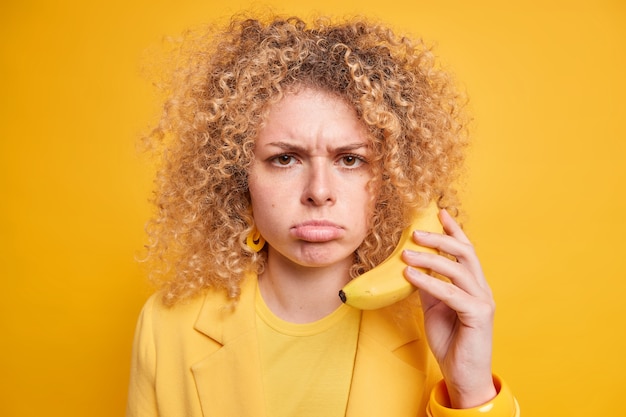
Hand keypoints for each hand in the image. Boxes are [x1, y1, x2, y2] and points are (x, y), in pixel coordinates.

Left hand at [402, 209, 496, 408]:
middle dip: (441, 238)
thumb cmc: (451, 342)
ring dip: (430, 258)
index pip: (466, 251)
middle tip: (416, 231)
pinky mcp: (479, 315)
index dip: (454, 230)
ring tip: (406, 253)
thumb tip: (414, 266)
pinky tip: (411, 275)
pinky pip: (450, 293)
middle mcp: (482, 289)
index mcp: (474, 285)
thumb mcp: (435, 309)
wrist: (463, 376)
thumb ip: (430, 288)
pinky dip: (428, 281)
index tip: (439, 212)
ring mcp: (483, 301)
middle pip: (465, 253)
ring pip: (457, 270)